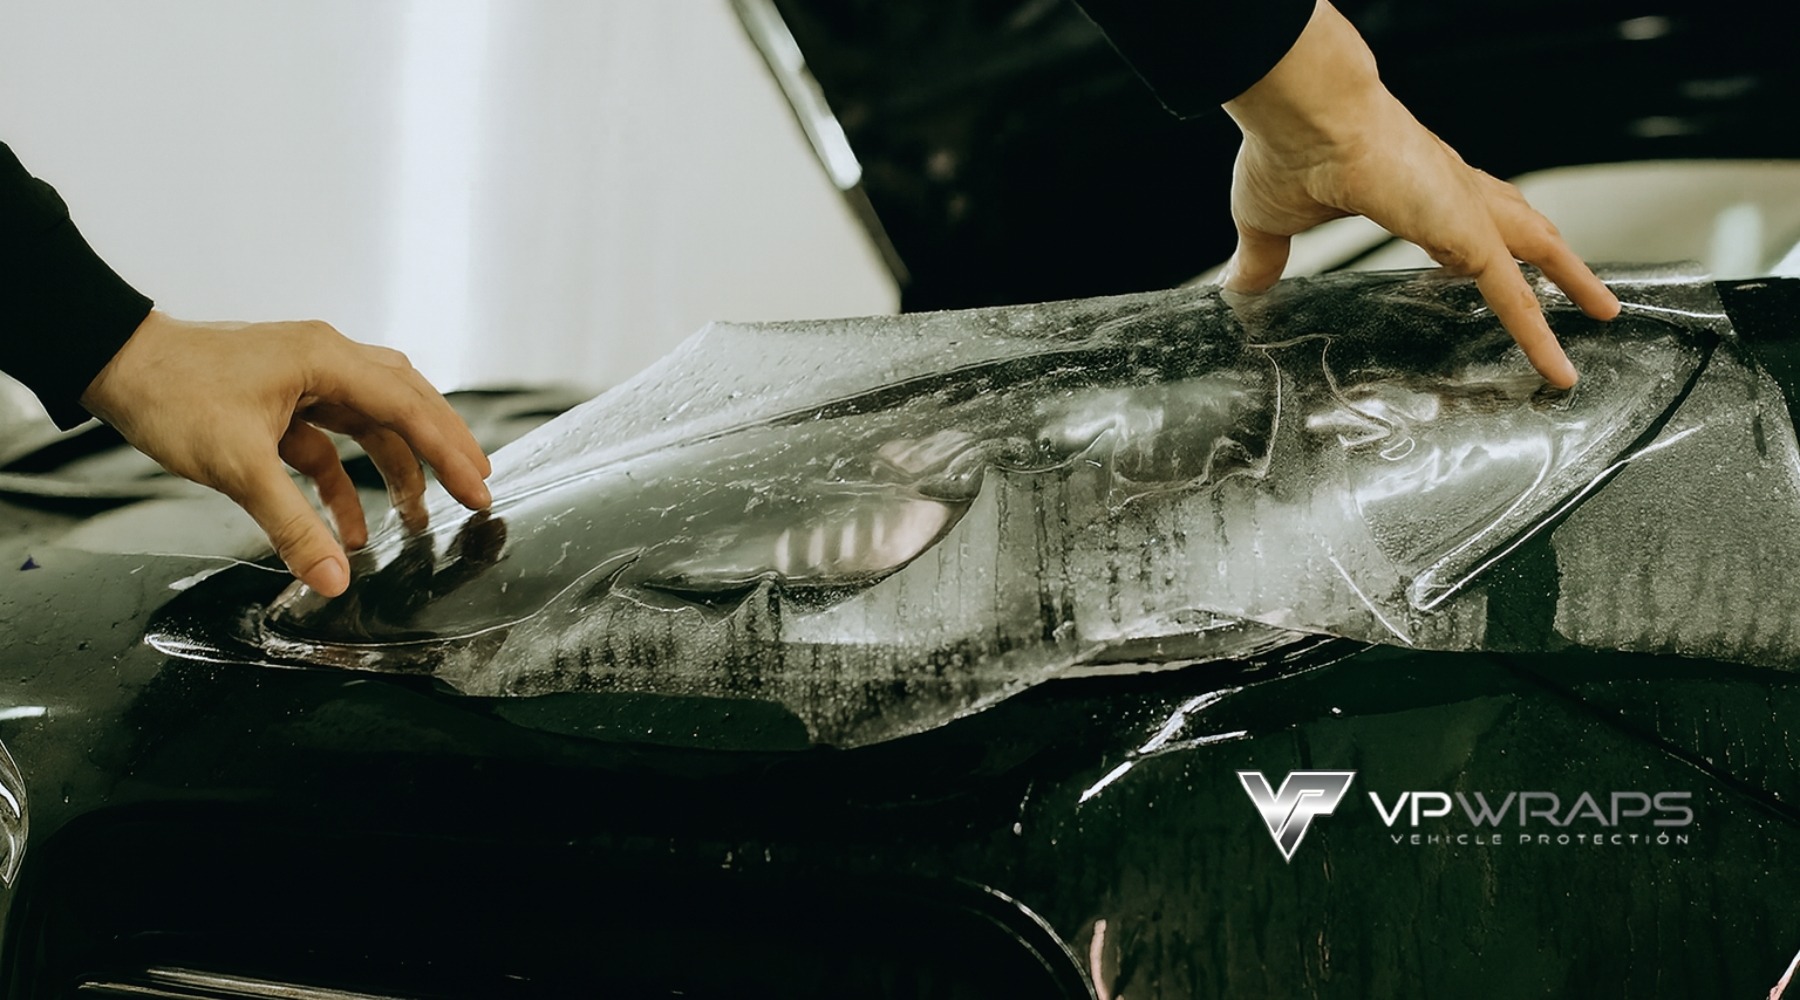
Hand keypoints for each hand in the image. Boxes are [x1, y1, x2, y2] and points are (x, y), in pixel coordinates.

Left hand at [80, 311, 492, 595]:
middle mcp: (326, 361)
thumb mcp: (239, 466)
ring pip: (372, 422)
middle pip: (406, 404)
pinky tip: (347, 527)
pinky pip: (331, 442)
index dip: (449, 452)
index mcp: (327, 360)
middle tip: (475, 491)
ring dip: (395, 469)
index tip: (478, 490)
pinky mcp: (283, 400)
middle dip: (441, 451)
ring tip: (418, 518)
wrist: (114, 364)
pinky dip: (344, 483)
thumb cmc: (173, 393)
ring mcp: (305, 378)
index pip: (409, 408)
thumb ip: (293, 525)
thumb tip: (333, 580)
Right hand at [1220, 0, 1619, 387]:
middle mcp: (1449, 191)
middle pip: (1516, 224)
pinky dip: (1541, 333)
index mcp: (1408, 186)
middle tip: (1577, 279)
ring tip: (1602, 310)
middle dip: (1549, 253)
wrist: (1307, 115)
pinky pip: (1517, 297)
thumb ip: (1263, 259)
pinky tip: (1559, 367)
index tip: (1481, 262)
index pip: (1459, 216)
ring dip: (1571, 279)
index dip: (1477, 240)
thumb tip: (1239, 289)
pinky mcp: (1468, 235)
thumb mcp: (1270, 222)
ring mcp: (1465, 210)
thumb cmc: (1288, 149)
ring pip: (1535, 251)